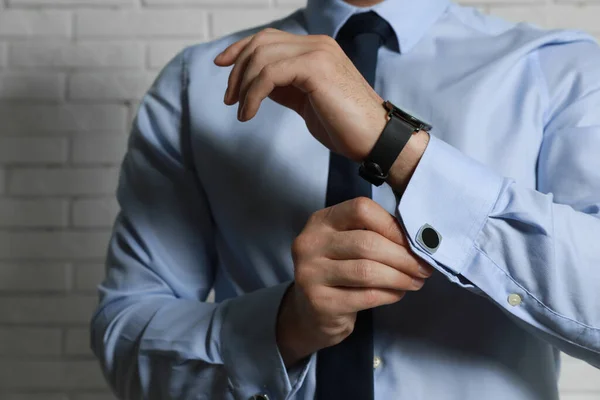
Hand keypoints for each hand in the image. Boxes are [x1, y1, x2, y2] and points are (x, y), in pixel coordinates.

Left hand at [213, 28, 388, 162]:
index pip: (269, 38)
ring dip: (243, 86)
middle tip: (229, 99)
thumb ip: (285, 87)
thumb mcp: (307, 101)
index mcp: (316, 49)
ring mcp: (318, 53)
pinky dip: (252, 95)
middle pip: (260, 43)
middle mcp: (317, 44)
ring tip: (241, 111)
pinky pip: (269, 75)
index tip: (222, 66)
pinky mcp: (315, 68)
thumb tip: (257, 84)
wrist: (376, 139)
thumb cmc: (346, 125)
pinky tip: (249, 114)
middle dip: (238, 70)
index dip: (240, 49)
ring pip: (261, 57)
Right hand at [276, 197, 433, 366]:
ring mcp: (310, 274)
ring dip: (400, 277)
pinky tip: (398, 293)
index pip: (361, 209)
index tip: (413, 241)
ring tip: (416, 281)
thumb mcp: (346, 243)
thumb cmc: (338, 272)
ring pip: (367, 271)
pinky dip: (389, 294)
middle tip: (423, 267)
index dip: (392, 225)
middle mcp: (310, 243)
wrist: (312, 313)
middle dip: (403, 256)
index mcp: (320, 221)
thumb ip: (373, 234)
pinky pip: (366, 296)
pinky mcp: (320, 302)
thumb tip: (419, 238)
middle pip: (367, 242)